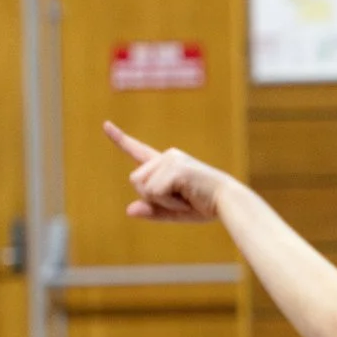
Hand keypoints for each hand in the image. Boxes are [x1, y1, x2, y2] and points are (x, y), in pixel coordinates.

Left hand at [105, 121, 238, 221]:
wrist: (230, 203)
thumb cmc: (207, 206)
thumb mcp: (174, 211)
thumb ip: (152, 211)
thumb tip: (129, 210)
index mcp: (167, 163)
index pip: (138, 150)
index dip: (119, 139)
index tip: (105, 124)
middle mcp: (168, 156)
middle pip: (135, 180)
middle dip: (152, 197)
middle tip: (182, 200)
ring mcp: (171, 160)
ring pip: (142, 186)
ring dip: (161, 200)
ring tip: (186, 197)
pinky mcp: (176, 168)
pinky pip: (154, 192)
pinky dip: (168, 202)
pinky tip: (188, 197)